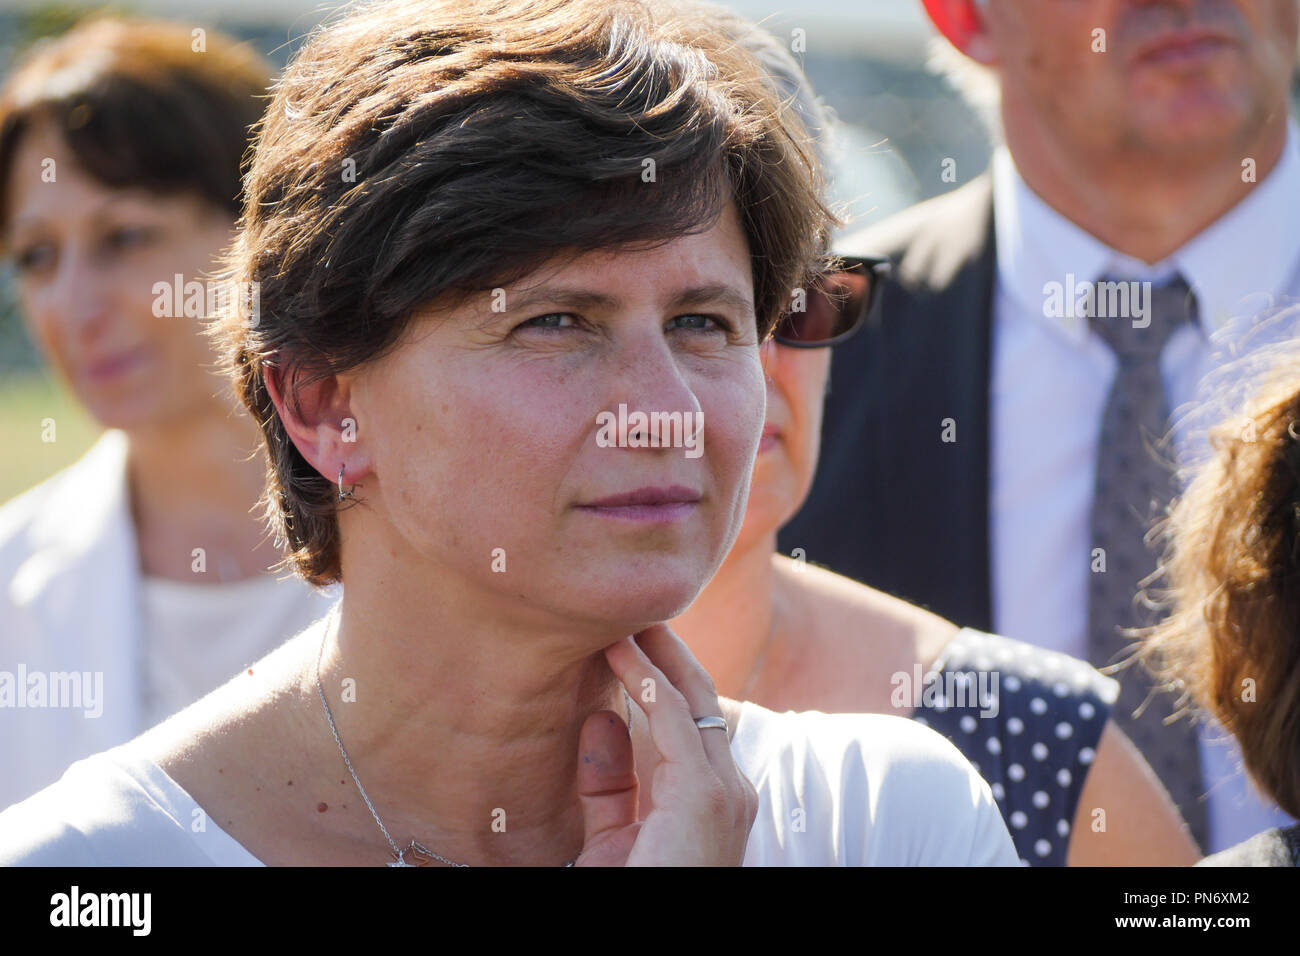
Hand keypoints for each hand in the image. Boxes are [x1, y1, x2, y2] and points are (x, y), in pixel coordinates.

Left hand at [573, 623, 757, 865]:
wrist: (649, 942)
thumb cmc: (635, 888)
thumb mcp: (613, 836)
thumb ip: (610, 787)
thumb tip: (602, 720)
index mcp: (715, 799)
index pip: (694, 722)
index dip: (665, 680)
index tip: (631, 644)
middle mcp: (730, 790)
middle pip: (700, 699)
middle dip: (668, 652)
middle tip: (636, 613)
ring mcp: (723, 789)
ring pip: (691, 696)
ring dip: (657, 652)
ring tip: (626, 616)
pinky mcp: (703, 791)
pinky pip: (672, 714)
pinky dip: (644, 675)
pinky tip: (618, 650)